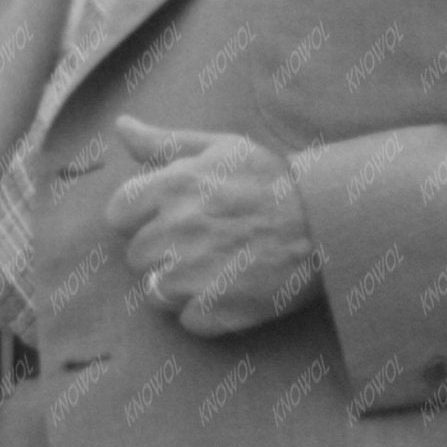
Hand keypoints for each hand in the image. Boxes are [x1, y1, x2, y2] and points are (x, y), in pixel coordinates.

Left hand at [107, 117, 321, 333]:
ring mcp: (190, 275)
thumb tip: (121, 126)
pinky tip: (234, 290)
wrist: (329, 223)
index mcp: (170, 188)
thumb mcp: (222, 147)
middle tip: (208, 241)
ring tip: (221, 266)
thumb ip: (163, 142)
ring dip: (181, 284)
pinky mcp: (213, 310)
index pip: (118, 214)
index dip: (142, 218)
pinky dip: (206, 311)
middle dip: (164, 251)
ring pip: (156, 290)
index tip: (171, 217)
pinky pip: (187, 320)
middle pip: (138, 256)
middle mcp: (173, 231)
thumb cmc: (274, 181)